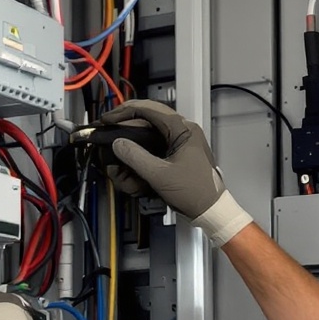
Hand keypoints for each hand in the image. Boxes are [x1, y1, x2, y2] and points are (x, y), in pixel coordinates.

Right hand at [97, 100, 252, 247]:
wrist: (211, 210)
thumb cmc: (196, 192)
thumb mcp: (160, 175)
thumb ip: (136, 157)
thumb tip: (119, 144)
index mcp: (183, 129)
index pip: (149, 109)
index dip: (124, 111)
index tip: (107, 119)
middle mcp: (183, 131)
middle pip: (146, 121)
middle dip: (126, 132)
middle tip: (109, 138)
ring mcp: (180, 142)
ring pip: (148, 136)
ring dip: (132, 148)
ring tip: (120, 161)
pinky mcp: (177, 154)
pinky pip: (154, 148)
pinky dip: (141, 157)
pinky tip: (132, 168)